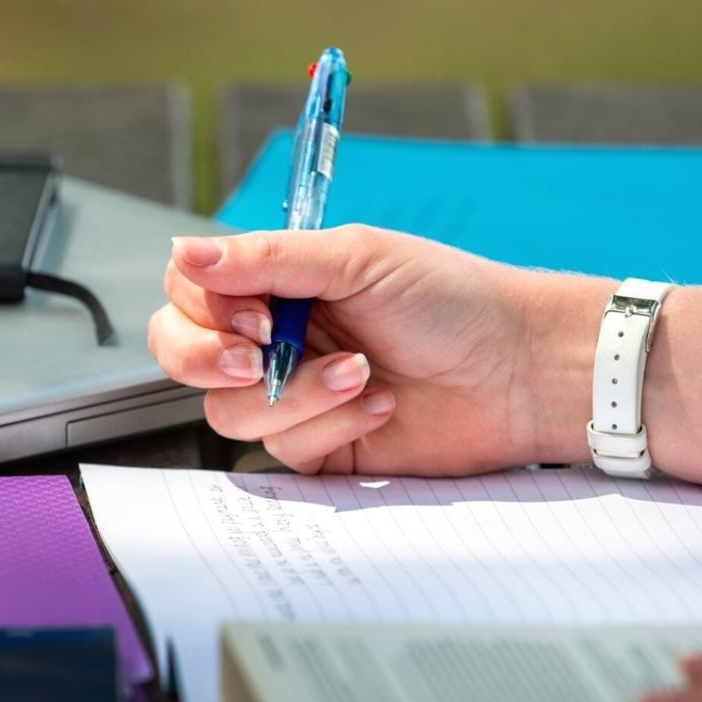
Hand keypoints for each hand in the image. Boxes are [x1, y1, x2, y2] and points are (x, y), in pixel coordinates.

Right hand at [149, 226, 611, 474]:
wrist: (519, 370)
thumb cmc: (452, 300)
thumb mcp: (356, 259)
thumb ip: (265, 258)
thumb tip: (185, 251)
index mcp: (276, 282)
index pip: (190, 291)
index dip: (203, 308)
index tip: (255, 313)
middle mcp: (274, 339)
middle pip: (183, 356)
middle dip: (213, 359)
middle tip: (264, 355)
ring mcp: (293, 395)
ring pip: (230, 411)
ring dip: (298, 393)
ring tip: (362, 372)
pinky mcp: (321, 448)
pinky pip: (285, 450)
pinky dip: (334, 425)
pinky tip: (381, 405)